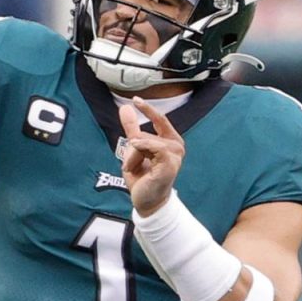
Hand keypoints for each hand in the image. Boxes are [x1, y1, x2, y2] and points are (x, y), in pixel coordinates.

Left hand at [118, 98, 184, 215]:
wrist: (146, 201)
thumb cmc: (144, 178)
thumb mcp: (135, 150)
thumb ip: (132, 128)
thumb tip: (125, 107)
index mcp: (170, 141)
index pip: (160, 119)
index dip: (148, 109)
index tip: (135, 99)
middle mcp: (176, 146)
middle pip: (142, 135)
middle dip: (131, 150)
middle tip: (135, 167)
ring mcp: (175, 154)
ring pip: (141, 142)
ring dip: (132, 158)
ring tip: (136, 171)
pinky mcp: (170, 163)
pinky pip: (150, 146)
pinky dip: (138, 153)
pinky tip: (133, 166)